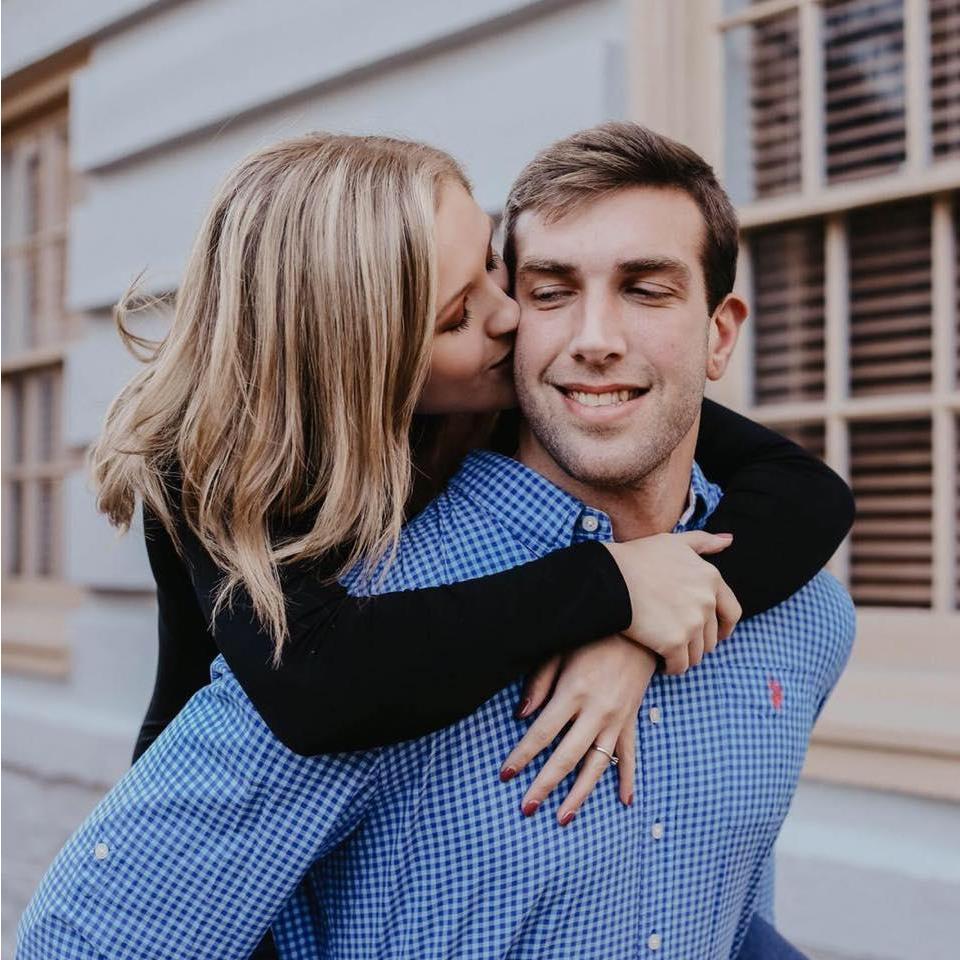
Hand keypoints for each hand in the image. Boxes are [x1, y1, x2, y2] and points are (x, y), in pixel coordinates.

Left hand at [499, 635, 656, 825]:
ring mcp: (617, 719)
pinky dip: (627, 779)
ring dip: (579, 794)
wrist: (638, 627)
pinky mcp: (631, 719)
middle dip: (544, 784)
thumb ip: (539, 683)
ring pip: (597, 765)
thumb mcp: (560, 650)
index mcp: (574, 692)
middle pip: (566, 757)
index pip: (542, 733)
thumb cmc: (592, 636)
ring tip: (562, 818)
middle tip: (526, 808)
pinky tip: (624, 802)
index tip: (505, 774)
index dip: (522, 755)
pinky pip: (629, 755)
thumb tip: (521, 716)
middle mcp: (597, 711)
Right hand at [604, 531, 740, 674]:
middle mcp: (707, 601)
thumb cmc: (637, 557)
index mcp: (711, 578)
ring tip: (669, 653)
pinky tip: (661, 663)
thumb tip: (729, 541)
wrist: (609, 577)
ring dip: (685, 656)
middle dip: (698, 642)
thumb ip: (703, 542)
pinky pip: (679, 665)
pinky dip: (672, 667)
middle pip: (711, 637)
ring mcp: (692, 623)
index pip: (732, 612)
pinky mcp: (674, 643)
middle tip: (680, 641)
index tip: (713, 634)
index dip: (723, 627)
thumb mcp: (673, 541)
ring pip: (697, 654)